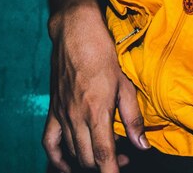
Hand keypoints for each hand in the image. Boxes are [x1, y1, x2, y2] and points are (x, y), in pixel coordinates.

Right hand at [42, 4, 149, 172]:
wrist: (76, 34)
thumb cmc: (104, 55)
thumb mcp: (126, 85)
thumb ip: (133, 118)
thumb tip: (142, 144)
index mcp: (97, 111)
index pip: (104, 154)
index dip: (111, 172)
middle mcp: (76, 117)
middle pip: (88, 158)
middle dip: (106, 165)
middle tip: (124, 157)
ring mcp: (62, 115)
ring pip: (72, 153)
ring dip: (89, 161)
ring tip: (107, 154)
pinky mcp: (53, 110)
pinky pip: (50, 143)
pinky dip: (57, 160)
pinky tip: (68, 166)